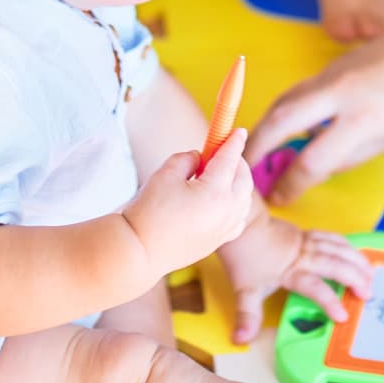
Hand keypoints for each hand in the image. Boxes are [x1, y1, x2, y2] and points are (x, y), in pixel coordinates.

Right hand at [123, 131, 255, 274]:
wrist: (140, 251)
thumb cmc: (149, 211)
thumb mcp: (165, 174)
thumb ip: (187, 159)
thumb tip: (199, 158)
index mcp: (215, 192)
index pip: (230, 159)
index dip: (233, 142)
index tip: (238, 131)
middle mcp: (227, 211)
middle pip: (243, 179)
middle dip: (237, 162)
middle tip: (223, 151)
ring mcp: (225, 229)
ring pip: (244, 199)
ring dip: (238, 182)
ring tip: (221, 174)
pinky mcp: (219, 241)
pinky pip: (238, 218)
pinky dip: (237, 204)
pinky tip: (224, 200)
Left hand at [217, 217, 372, 344]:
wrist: (242, 226)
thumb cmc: (245, 258)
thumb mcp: (244, 290)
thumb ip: (247, 316)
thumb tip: (240, 339)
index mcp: (291, 271)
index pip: (314, 287)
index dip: (329, 301)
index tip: (343, 316)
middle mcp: (304, 256)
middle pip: (335, 265)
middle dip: (354, 279)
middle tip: (368, 295)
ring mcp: (308, 243)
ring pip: (339, 249)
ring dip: (357, 261)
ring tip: (371, 274)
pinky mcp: (308, 234)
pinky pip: (333, 238)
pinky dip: (347, 246)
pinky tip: (356, 254)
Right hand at [253, 18, 383, 205]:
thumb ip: (351, 154)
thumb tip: (319, 169)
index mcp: (363, 118)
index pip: (314, 159)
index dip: (292, 184)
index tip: (280, 197)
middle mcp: (340, 92)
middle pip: (281, 120)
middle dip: (255, 148)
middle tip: (241, 171)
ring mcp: (331, 74)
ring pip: (283, 100)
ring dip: (263, 127)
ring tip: (251, 152)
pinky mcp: (330, 67)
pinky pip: (298, 91)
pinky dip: (282, 111)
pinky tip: (281, 128)